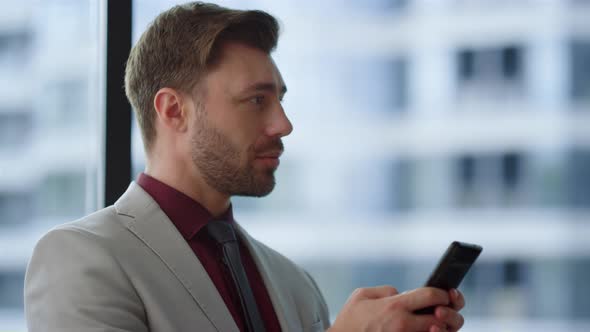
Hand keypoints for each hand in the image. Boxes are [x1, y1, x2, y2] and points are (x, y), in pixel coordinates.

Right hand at [328, 286, 464, 331]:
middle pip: (441, 317)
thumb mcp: (362, 295)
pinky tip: (427, 330)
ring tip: (436, 324)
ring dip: (442, 328)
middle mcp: (403, 324)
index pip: (431, 295)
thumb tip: (401, 293)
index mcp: (395, 306)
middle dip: (448, 312)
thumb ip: (385, 290)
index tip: (444, 294)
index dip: (443, 293)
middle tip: (444, 311)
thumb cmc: (350, 320)